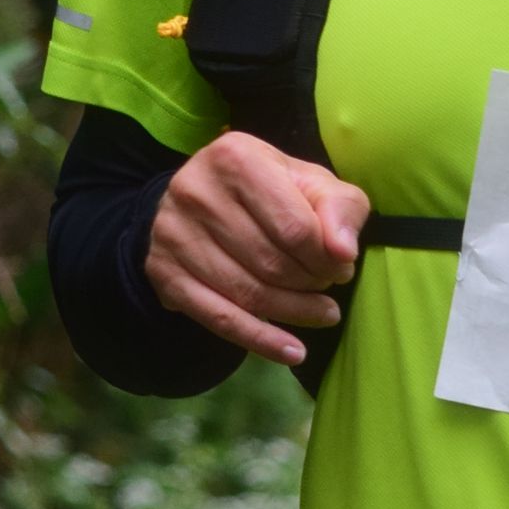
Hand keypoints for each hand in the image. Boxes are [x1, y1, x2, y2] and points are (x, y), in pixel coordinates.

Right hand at [144, 132, 371, 365]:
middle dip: (311, 284)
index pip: (295, 227)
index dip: (327, 258)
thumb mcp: (312, 184)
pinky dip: (261, 340)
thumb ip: (340, 208)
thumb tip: (344, 252)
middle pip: (271, 262)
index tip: (341, 267)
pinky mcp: (164, 273)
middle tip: (327, 288)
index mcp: (235, 158)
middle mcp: (196, 191)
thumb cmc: (268, 191)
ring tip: (321, 314)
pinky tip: (292, 351)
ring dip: (294, 312)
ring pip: (248, 293)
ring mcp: (173, 234)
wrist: (200, 200)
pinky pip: (219, 318)